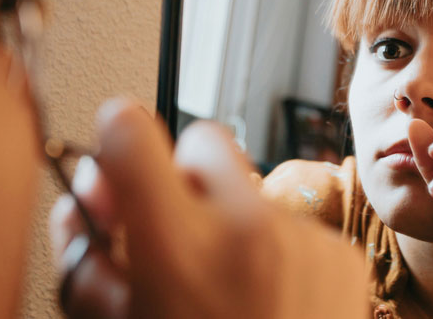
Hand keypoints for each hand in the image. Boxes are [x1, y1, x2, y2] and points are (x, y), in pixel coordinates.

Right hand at [50, 98, 367, 318]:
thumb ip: (93, 255)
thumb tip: (92, 191)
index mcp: (180, 253)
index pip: (132, 136)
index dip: (116, 134)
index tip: (117, 146)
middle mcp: (248, 230)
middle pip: (206, 140)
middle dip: (183, 171)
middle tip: (175, 220)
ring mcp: (303, 239)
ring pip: (248, 187)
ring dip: (228, 218)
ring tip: (228, 285)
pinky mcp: (340, 254)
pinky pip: (290, 222)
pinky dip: (272, 246)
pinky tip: (269, 298)